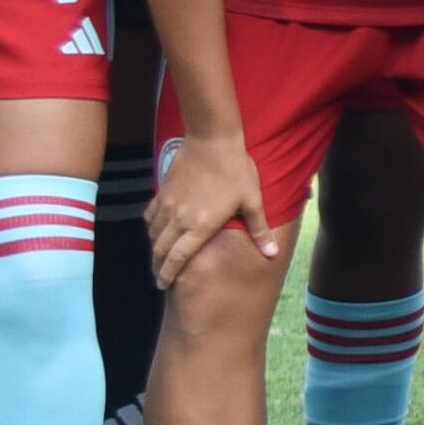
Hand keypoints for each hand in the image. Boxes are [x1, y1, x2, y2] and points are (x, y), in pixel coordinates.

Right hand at [146, 135, 277, 289]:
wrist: (212, 139)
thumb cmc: (236, 170)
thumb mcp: (252, 201)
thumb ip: (259, 230)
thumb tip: (272, 254)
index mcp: (200, 226)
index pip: (177, 258)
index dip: (167, 274)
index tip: (163, 285)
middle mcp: (179, 219)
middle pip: (160, 250)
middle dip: (158, 267)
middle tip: (159, 277)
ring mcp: (168, 205)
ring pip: (153, 234)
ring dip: (154, 249)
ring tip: (158, 258)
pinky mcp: (162, 191)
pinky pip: (151, 216)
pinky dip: (151, 228)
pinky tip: (155, 230)